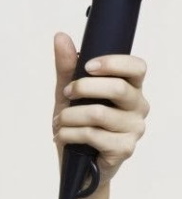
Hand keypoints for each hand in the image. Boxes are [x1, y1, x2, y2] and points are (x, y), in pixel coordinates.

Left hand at [52, 32, 149, 184]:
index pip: (137, 67)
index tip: (87, 66)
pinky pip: (92, 135)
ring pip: (98, 113)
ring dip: (69, 116)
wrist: (77, 162)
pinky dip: (69, 133)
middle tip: (65, 93)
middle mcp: (138, 106)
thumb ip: (67, 65)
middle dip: (82, 88)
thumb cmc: (78, 121)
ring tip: (60, 120)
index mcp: (130, 87)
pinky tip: (63, 135)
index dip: (113, 63)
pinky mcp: (125, 149)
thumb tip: (60, 36)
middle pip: (117, 88)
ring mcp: (134, 129)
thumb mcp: (68, 91)